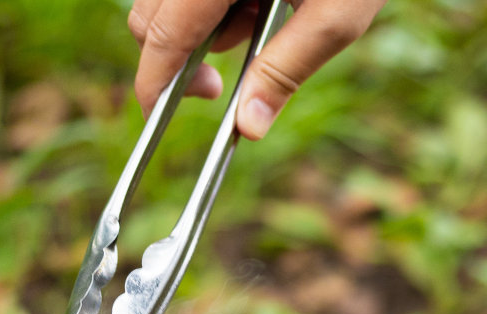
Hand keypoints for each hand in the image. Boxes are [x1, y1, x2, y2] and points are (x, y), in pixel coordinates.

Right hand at [128, 0, 386, 140]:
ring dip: (201, 24)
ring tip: (261, 18)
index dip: (154, 82)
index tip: (157, 117)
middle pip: (150, 15)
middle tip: (218, 88)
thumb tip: (249, 127)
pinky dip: (212, 2)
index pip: (165, 33)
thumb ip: (287, 69)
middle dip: (178, 57)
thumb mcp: (335, 17)